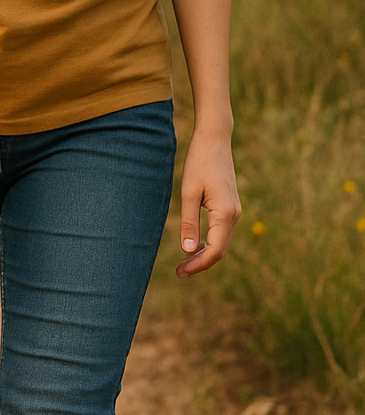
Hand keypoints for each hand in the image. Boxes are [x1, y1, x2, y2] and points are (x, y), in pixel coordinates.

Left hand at [176, 130, 239, 277]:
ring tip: (185, 263)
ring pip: (222, 243)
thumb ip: (189, 221)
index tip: (180, 272)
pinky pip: (222, 233)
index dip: (197, 264)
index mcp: (226, 214)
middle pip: (220, 250)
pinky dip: (210, 243)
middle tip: (179, 272)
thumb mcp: (188, 192)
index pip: (214, 250)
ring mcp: (235, 212)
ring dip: (205, 254)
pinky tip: (195, 245)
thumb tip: (187, 250)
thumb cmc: (199, 163)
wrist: (214, 142)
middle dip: (200, 263)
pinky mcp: (231, 207)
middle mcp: (235, 215)